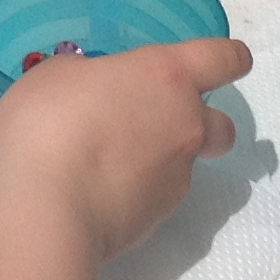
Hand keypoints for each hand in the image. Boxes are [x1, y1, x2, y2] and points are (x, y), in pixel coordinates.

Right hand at [0, 34, 249, 260]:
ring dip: (159, 161)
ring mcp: (176, 179)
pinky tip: (94, 193)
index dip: (231, 58)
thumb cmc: (50, 122)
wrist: (47, 209)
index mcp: (168, 77)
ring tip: (105, 165)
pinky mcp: (156, 221)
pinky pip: (154, 197)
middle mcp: (185, 126)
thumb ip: (91, 78)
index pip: (224, 59)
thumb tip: (96, 93)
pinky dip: (134, 193)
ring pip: (185, 165)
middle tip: (160, 123)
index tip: (231, 61)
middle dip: (204, 124)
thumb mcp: (58, 76)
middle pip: (223, 126)